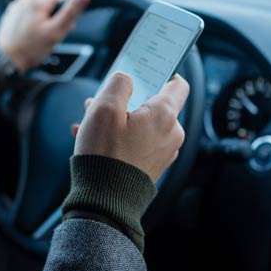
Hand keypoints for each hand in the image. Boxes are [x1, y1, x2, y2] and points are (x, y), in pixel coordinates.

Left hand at [0, 0, 89, 72]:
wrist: (5, 60)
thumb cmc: (30, 49)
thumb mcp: (55, 32)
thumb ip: (71, 12)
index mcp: (37, 1)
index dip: (66, 12)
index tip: (61, 27)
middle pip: (51, 3)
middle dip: (54, 18)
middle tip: (50, 35)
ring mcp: (17, 6)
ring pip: (40, 10)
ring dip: (44, 21)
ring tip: (39, 37)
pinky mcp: (12, 14)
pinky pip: (29, 15)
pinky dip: (33, 24)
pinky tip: (30, 36)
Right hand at [72, 73, 189, 181]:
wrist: (105, 201)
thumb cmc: (105, 155)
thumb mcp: (104, 108)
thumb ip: (119, 83)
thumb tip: (126, 78)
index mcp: (165, 115)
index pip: (178, 83)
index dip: (163, 72)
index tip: (146, 69)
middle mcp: (171, 133)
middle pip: (153, 104)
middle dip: (127, 100)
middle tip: (102, 102)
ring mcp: (164, 152)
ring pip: (143, 124)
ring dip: (119, 119)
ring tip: (91, 124)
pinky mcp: (152, 167)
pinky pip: (139, 143)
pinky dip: (121, 138)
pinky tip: (95, 141)